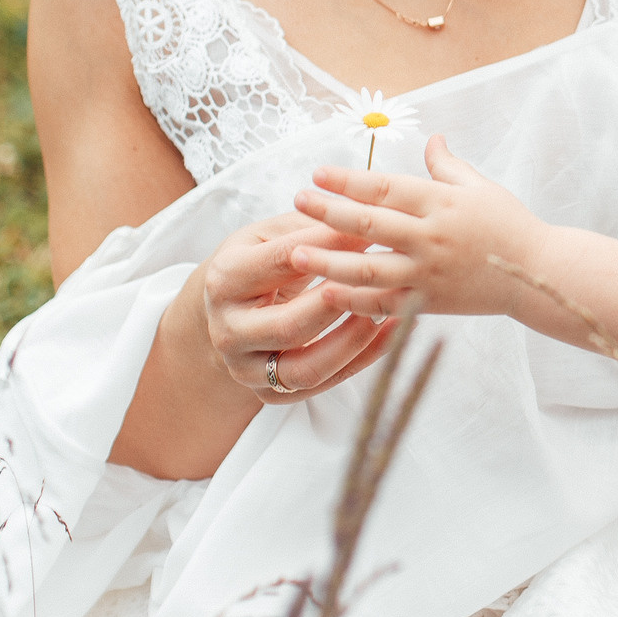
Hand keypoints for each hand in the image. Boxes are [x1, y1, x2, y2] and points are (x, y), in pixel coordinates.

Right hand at [197, 210, 393, 402]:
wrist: (229, 312)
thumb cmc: (260, 262)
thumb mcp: (272, 235)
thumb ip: (311, 227)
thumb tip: (363, 222)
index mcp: (225, 279)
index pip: (281, 262)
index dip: (329, 245)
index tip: (369, 231)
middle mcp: (228, 329)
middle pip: (290, 325)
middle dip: (341, 303)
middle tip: (382, 279)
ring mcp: (246, 368)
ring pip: (306, 368)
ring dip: (354, 340)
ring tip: (390, 310)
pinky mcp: (269, 394)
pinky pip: (323, 385)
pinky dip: (362, 359)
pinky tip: (392, 332)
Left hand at [291, 135, 539, 319]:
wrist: (536, 273)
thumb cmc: (510, 224)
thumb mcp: (480, 188)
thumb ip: (448, 166)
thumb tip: (431, 137)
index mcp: (442, 203)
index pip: (386, 188)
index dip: (349, 180)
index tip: (317, 173)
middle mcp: (431, 237)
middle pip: (369, 223)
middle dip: (328, 211)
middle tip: (297, 200)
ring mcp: (428, 273)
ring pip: (368, 268)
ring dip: (329, 260)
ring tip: (297, 253)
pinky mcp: (429, 303)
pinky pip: (384, 304)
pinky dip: (354, 302)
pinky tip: (326, 295)